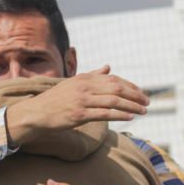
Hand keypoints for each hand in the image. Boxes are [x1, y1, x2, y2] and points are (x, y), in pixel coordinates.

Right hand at [5, 67, 148, 146]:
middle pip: (117, 88)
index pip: (113, 79)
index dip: (130, 85)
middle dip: (135, 95)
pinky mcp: (79, 115)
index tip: (141, 93)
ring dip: (131, 106)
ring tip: (143, 110)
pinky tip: (130, 116)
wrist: (36, 113)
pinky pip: (104, 113)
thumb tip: (109, 67)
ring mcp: (82, 100)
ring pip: (113, 101)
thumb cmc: (55, 100)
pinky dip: (119, 114)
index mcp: (84, 78)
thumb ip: (92, 75)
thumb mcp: (73, 83)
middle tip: (147, 102)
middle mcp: (84, 87)